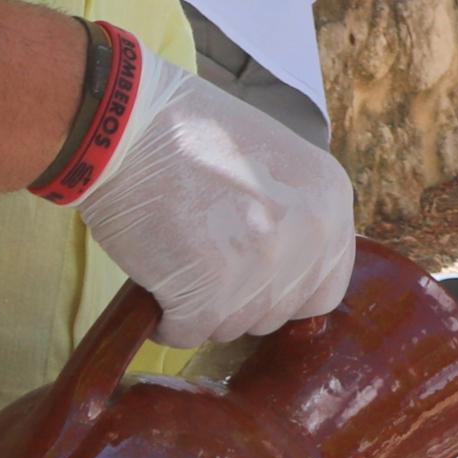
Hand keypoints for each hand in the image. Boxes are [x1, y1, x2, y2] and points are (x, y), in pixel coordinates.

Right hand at [75, 58, 357, 349]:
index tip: (251, 281)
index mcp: (331, 200)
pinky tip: (155, 281)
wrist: (127, 123)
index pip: (323, 290)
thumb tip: (292, 276)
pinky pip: (188, 333)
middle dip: (237, 300)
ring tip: (176, 259)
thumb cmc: (188, 136)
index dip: (282, 293)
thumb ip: (297, 218)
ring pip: (233, 327)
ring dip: (200, 309)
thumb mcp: (274, 165)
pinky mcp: (210, 291)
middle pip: (277, 314)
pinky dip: (166, 319)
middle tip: (201, 260)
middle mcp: (309, 234)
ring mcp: (262, 263)